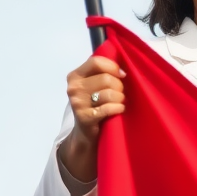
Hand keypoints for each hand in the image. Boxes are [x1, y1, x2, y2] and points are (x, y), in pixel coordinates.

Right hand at [56, 55, 126, 181]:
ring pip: (109, 93)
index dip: (113, 67)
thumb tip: (123, 66)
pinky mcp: (84, 117)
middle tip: (120, 94)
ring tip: (119, 103)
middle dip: (119, 87)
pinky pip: (109, 108)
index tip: (122, 75)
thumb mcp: (94, 85)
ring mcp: (77, 103)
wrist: (85, 133)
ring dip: (120, 99)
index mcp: (75, 75)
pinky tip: (118, 110)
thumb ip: (102, 72)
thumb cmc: (94, 105)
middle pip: (106, 78)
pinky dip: (118, 108)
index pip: (97, 62)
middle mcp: (73, 87)